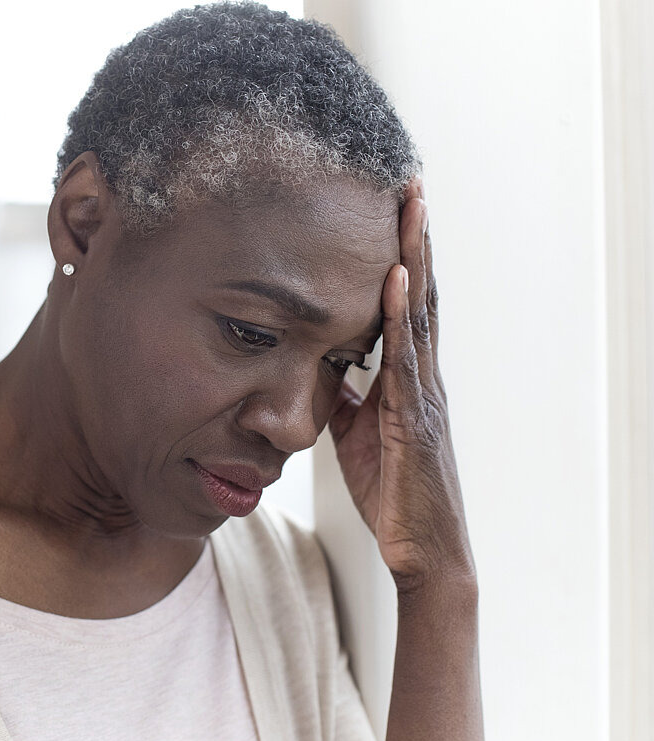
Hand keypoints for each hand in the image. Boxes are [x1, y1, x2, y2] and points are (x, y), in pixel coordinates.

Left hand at [327, 179, 474, 590]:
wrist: (422, 553)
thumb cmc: (393, 496)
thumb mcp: (356, 438)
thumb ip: (344, 400)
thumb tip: (320, 372)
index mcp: (409, 380)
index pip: (407, 307)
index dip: (402, 259)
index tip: (394, 212)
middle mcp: (423, 378)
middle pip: (421, 295)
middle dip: (414, 240)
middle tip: (410, 185)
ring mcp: (423, 395)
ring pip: (421, 314)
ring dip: (413, 259)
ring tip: (409, 209)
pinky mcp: (414, 419)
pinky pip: (405, 358)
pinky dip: (400, 316)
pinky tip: (395, 279)